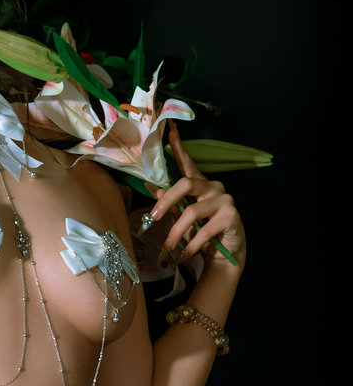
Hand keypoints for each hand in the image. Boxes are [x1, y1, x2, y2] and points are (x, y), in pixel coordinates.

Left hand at [149, 125, 246, 270]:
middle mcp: (213, 187)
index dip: (178, 147)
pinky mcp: (232, 216)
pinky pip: (205, 230)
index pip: (188, 163)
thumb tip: (154, 189)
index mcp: (200, 185)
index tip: (170, 130)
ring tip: (169, 247)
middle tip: (153, 217)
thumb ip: (171, 204)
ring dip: (176, 232)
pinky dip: (192, 244)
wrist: (224, 254)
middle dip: (167, 201)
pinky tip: (186, 254)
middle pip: (186, 183)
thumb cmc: (201, 233)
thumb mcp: (182, 218)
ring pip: (192, 211)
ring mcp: (224, 200)